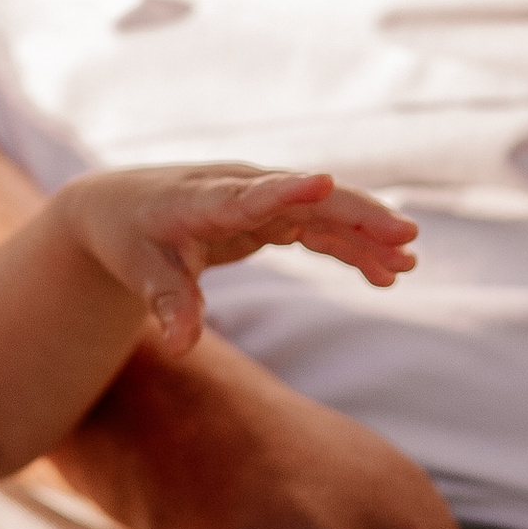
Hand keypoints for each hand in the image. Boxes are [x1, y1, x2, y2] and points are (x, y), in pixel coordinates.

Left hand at [59, 164, 416, 352]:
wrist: (121, 205)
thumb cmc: (129, 238)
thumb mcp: (140, 272)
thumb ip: (168, 304)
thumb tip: (181, 347)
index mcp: (204, 201)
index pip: (250, 194)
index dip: (286, 189)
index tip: (323, 182)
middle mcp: (241, 189)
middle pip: (308, 199)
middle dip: (357, 216)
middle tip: (406, 238)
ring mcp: (261, 198)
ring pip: (323, 212)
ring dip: (365, 235)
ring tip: (406, 267)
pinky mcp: (269, 213)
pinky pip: (318, 228)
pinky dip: (349, 247)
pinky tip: (383, 273)